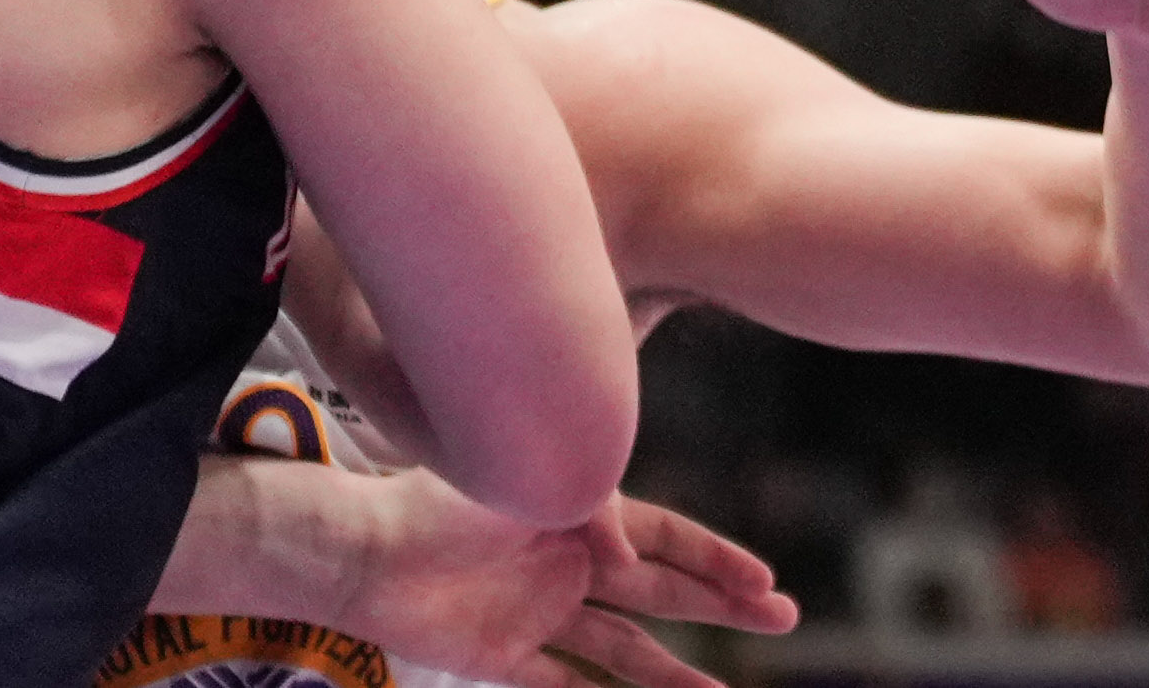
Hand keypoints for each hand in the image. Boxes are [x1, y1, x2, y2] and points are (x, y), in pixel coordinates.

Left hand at [330, 471, 792, 687]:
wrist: (365, 547)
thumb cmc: (444, 499)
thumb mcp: (530, 480)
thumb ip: (588, 508)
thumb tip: (631, 558)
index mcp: (582, 516)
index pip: (670, 538)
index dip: (720, 560)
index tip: (767, 581)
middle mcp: (571, 566)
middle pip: (664, 592)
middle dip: (723, 605)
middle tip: (784, 619)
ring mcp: (543, 613)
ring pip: (626, 652)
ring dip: (674, 675)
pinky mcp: (506, 656)